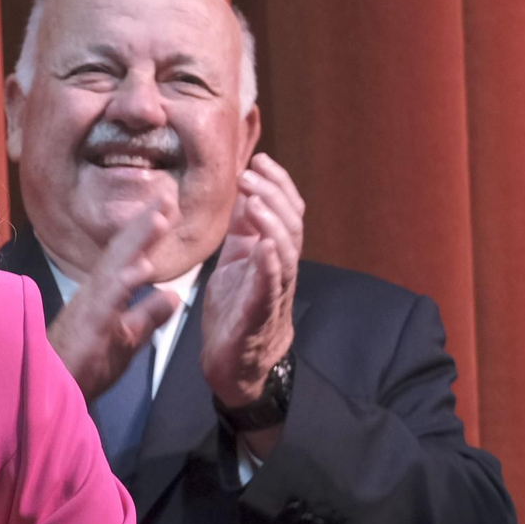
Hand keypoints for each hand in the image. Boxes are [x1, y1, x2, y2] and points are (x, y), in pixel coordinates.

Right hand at [47, 203, 181, 399]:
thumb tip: (173, 294)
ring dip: (137, 242)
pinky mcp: (89, 326)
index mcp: (105, 293)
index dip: (147, 231)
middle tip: (167, 193)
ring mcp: (90, 306)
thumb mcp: (127, 340)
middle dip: (145, 223)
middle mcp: (95, 291)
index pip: (129, 256)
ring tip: (159, 217)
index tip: (167, 205)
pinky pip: (109, 301)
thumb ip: (148, 316)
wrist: (49, 390)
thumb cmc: (83, 366)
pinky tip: (143, 267)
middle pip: (122, 251)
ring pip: (116, 267)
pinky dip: (125, 282)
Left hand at [200, 153, 302, 405]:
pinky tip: (266, 246)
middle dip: (273, 194)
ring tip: (255, 200)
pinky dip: (270, 266)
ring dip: (272, 222)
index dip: (277, 184)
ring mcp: (273, 293)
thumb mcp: (234, 262)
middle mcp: (280, 270)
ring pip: (286, 252)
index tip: (259, 159)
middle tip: (251, 173)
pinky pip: (270, 289)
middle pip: (290, 225)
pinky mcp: (259, 317)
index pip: (285, 211)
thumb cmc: (235, 312)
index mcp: (272, 255)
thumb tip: (243, 195)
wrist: (235, 364)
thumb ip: (242, 232)